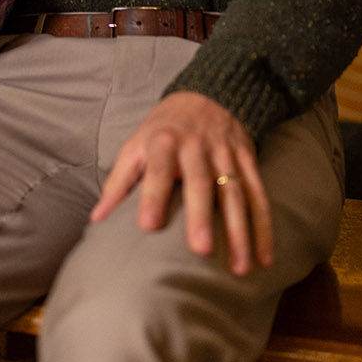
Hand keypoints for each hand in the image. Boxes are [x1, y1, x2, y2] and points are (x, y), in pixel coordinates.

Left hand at [89, 91, 272, 276]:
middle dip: (202, 216)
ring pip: (235, 193)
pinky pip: (258, 195)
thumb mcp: (135, 145)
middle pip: (201, 183)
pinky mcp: (248, 160)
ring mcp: (225, 153)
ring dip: (240, 231)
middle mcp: (196, 146)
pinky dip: (263, 227)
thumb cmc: (163, 129)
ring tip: (239, 268)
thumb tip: (96, 219)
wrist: (208, 92)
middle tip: (201, 250)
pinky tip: (264, 257)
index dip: (152, 194)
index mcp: (164, 141)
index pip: (158, 169)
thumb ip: (118, 182)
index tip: (148, 225)